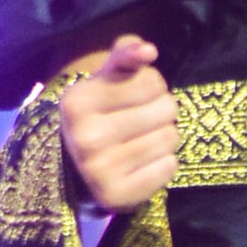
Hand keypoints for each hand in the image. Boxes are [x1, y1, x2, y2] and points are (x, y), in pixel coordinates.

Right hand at [56, 35, 177, 211]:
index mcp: (77, 102)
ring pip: (171, 138)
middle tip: (143, 120)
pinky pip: (170, 167)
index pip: (152, 81)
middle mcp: (85, 137)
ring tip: (144, 139)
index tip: (135, 97)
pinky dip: (164, 163)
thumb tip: (148, 50)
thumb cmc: (100, 113)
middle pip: (166, 109)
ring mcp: (100, 170)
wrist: (76, 169)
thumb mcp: (106, 78)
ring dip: (165, 136)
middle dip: (162, 110)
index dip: (152, 86)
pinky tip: (145, 162)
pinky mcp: (118, 195)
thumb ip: (126, 52)